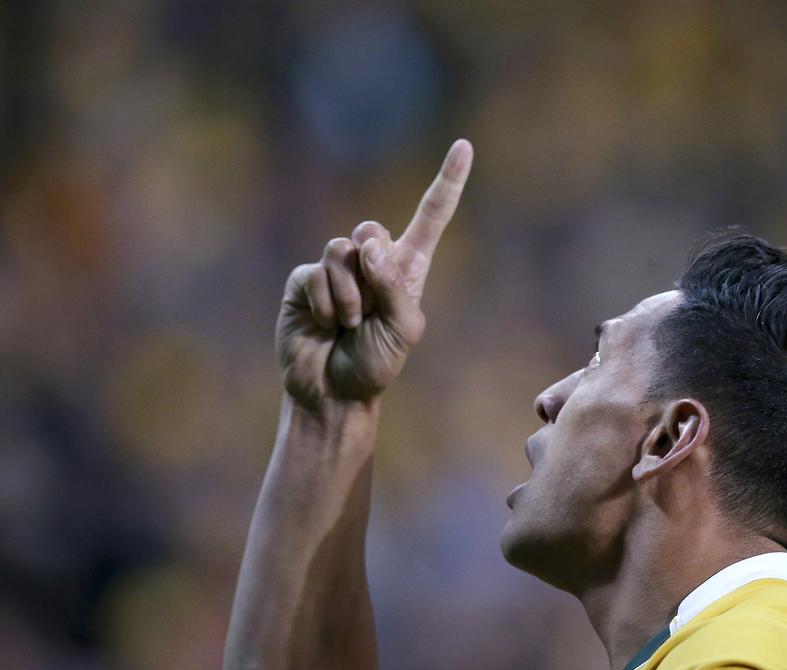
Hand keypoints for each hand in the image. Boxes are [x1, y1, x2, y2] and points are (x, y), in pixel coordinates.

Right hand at [276, 139, 473, 407]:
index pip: (430, 217)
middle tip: (369, 312)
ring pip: (341, 251)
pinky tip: (326, 325)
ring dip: (349, 296)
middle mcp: (372, 261)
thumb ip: (394, 285)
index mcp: (407, 269)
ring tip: (348, 325)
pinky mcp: (305, 280)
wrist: (333, 391)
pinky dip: (327, 304)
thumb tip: (367, 245)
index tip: (465, 145)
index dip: (447, 182)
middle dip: (371, 269)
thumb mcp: (403, 330)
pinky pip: (317, 274)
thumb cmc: (375, 364)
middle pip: (371, 230)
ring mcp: (336, 269)